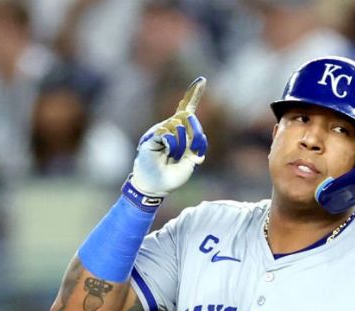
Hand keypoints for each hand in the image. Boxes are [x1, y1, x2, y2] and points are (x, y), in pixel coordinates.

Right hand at [129, 76, 207, 196]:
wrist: (157, 185)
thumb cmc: (173, 175)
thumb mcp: (192, 160)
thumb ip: (197, 145)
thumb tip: (197, 132)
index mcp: (181, 132)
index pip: (186, 109)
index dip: (193, 95)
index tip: (201, 80)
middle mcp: (170, 128)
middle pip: (187, 117)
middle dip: (195, 133)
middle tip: (191, 151)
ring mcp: (161, 131)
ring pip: (179, 127)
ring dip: (181, 147)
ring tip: (174, 157)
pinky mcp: (152, 136)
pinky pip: (167, 133)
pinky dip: (171, 146)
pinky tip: (166, 153)